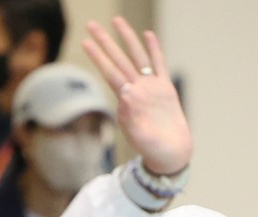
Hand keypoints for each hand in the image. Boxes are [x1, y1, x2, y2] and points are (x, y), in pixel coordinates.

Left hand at [82, 17, 191, 175]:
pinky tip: (147, 34)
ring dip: (127, 38)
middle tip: (91, 24)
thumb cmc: (153, 150)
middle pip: (119, 60)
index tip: (86, 42)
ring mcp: (152, 88)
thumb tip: (125, 99)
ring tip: (116, 20)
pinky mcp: (166, 89)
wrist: (171, 155)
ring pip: (137, 57)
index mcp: (129, 100)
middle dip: (105, 42)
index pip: (110, 73)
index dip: (98, 57)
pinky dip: (154, 49)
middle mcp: (139, 89)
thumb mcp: (139, 137)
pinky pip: (159, 65)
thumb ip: (130, 118)